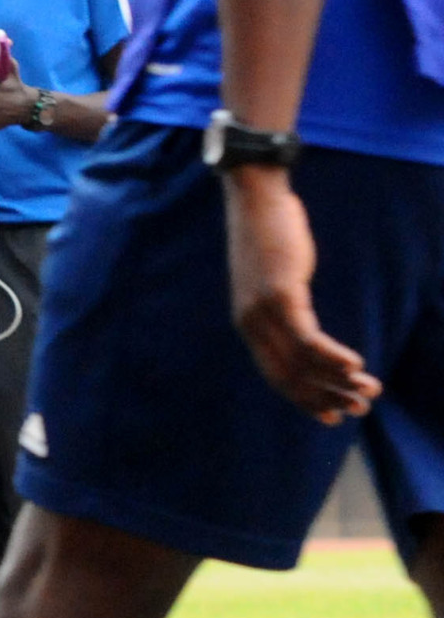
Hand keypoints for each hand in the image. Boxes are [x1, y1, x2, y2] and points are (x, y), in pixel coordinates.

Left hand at [223, 168, 378, 423]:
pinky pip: (307, 338)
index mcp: (249, 325)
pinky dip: (332, 356)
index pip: (277, 377)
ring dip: (340, 381)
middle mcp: (251, 324)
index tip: (332, 416)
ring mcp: (263, 311)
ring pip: (302, 362)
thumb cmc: (271, 238)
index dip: (306, 400)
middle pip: (290, 377)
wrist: (257, 201)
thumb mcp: (274, 280)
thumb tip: (304, 328)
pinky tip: (355, 365)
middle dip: (327, 398)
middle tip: (360, 409)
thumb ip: (285, 308)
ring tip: (369, 390)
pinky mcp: (280, 295)